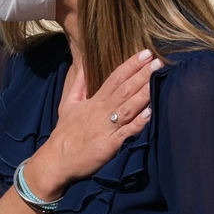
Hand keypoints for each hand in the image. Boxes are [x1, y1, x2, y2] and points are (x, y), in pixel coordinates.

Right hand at [25, 49, 159, 200]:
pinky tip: (150, 113)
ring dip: (143, 93)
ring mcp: (106, 127)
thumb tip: (81, 66)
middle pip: (124, 89)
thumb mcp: (68, 105)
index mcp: (94, 101)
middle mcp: (101, 111)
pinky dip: (138, 123)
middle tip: (158, 61)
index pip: (114, 78)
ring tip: (157, 80)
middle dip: (141, 75)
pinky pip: (126, 132)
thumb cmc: (64, 134)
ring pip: (128, 107)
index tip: (145, 53)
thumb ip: (77, 85)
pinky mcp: (109, 144)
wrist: (56, 160)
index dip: (130, 65)